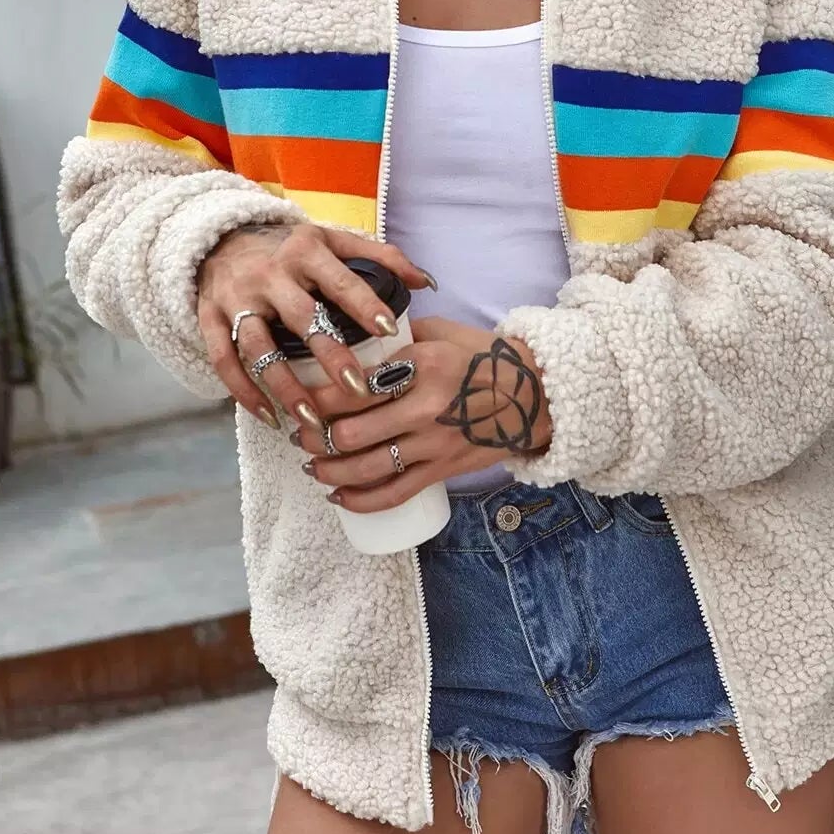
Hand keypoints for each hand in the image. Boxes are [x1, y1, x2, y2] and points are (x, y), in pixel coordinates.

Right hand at [195, 221, 432, 427]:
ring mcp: (236, 298)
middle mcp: (270, 274)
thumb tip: (426, 282)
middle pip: (301, 317)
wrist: (221, 239)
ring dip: (285, 385)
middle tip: (357, 390)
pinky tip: (270, 418)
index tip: (390, 331)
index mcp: (305, 251)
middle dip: (329, 355)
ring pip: (259, 347)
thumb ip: (381, 257)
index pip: (340, 280)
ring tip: (312, 420)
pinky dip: (244, 392)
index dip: (364, 305)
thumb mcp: (333, 241)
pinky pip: (224, 361)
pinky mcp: (209, 318)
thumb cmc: (290, 248)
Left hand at [289, 315, 554, 512]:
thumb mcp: (441, 333)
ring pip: (366, 467)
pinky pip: (395, 493)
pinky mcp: (443, 469)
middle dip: (314, 436)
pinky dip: (361, 500)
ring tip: (311, 463)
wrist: (534, 394)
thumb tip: (353, 336)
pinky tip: (337, 496)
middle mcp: (424, 406)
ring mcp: (434, 443)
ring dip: (329, 469)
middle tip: (299, 433)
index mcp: (421, 365)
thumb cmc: (484, 358)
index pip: (353, 385)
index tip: (301, 398)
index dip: (317, 397)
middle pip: (351, 430)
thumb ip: (398, 336)